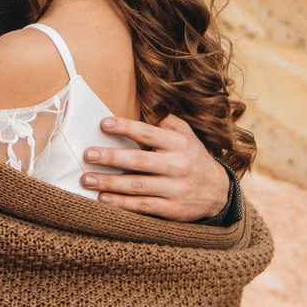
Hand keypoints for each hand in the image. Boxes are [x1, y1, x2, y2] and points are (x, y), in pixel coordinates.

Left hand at [82, 114, 231, 219]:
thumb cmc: (194, 158)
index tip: (104, 124)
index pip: (149, 133)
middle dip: (111, 158)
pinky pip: (143, 206)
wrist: (219, 193)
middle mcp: (179, 166)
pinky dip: (122, 204)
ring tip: (87, 179)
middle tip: (89, 155)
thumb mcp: (187, 135)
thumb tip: (147, 97)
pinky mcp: (173, 210)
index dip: (126, 127)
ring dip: (110, 183)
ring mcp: (176, 189)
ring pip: (138, 186)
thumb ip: (166, 119)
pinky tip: (104, 199)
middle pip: (140, 161)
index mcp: (180, 144)